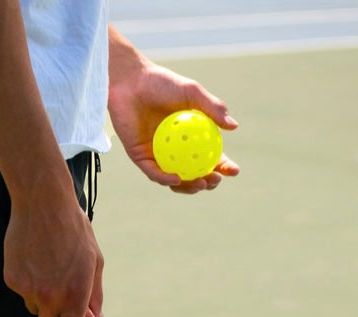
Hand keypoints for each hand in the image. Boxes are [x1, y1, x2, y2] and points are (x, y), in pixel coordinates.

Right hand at [3, 176, 104, 316]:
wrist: (42, 203)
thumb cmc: (75, 232)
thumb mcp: (94, 264)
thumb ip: (94, 298)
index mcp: (76, 295)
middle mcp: (51, 297)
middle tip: (58, 308)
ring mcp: (28, 289)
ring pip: (35, 312)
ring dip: (42, 301)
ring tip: (48, 269)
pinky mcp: (12, 279)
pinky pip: (22, 293)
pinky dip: (28, 283)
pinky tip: (35, 261)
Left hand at [108, 29, 239, 193]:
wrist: (131, 82)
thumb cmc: (162, 83)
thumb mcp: (191, 92)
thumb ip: (212, 108)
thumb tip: (234, 126)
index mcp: (192, 137)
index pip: (211, 157)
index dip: (224, 167)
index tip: (234, 170)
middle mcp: (176, 150)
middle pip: (195, 174)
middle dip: (208, 182)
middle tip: (215, 180)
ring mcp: (158, 156)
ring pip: (175, 180)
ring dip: (189, 187)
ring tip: (200, 183)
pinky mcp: (141, 158)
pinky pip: (154, 173)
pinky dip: (165, 179)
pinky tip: (176, 178)